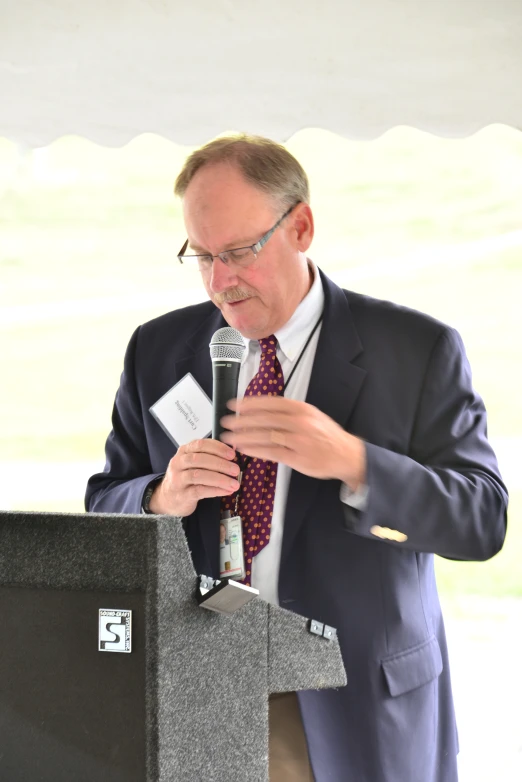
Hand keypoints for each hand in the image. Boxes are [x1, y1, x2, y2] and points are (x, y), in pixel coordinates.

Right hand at [149, 439, 240, 516]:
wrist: (168, 498)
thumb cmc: (185, 477)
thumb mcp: (195, 463)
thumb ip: (211, 455)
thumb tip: (233, 449)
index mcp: (184, 451)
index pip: (200, 444)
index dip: (218, 448)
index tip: (232, 454)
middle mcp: (178, 463)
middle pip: (199, 459)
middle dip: (220, 464)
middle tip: (235, 470)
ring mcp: (178, 479)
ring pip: (199, 475)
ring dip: (220, 479)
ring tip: (234, 483)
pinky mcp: (181, 494)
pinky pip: (199, 491)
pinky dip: (215, 490)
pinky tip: (226, 491)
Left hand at [220, 397, 365, 488]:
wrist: (347, 455)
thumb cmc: (327, 436)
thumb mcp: (311, 415)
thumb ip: (289, 412)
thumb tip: (263, 409)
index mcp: (302, 409)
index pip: (271, 403)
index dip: (250, 403)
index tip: (235, 404)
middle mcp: (300, 422)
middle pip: (264, 419)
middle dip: (241, 420)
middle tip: (226, 421)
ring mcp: (298, 440)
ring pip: (265, 436)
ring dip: (244, 436)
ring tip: (230, 436)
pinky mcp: (297, 457)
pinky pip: (271, 452)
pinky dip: (255, 450)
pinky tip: (243, 449)